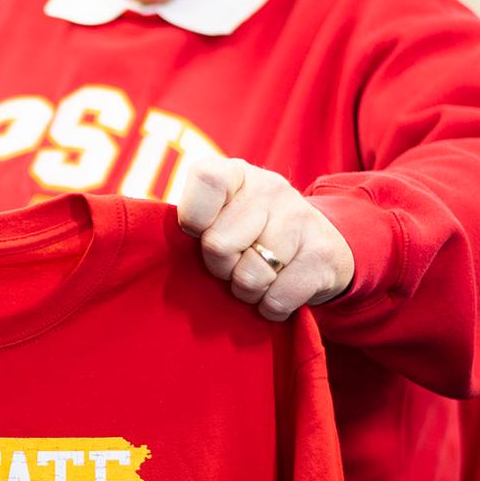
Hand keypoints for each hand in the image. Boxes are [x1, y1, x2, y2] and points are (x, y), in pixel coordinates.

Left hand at [175, 156, 354, 320]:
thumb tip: (156, 246)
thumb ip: (193, 221)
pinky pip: (277, 298)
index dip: (194, 217)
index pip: (206, 179)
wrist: (321, 245)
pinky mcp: (323, 254)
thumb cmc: (249, 233)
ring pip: (249, 277)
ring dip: (246, 291)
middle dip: (220, 267)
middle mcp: (269, 187)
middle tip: (234, 263)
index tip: (199, 232)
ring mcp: (300, 217)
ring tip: (257, 278)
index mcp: (236, 172)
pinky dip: (270, 308)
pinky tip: (277, 293)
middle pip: (218, 244)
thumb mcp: (220, 214)